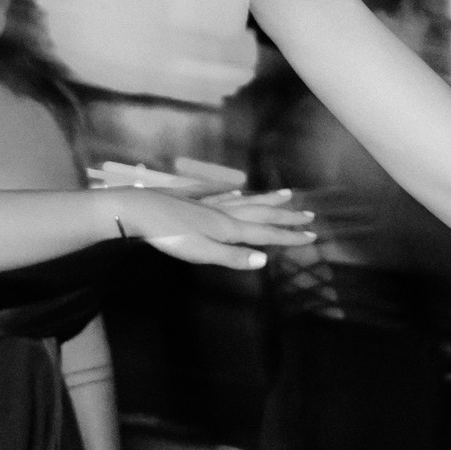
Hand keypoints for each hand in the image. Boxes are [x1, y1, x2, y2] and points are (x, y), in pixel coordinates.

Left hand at [112, 187, 314, 269]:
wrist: (138, 209)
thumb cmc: (168, 235)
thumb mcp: (201, 252)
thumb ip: (232, 257)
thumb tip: (264, 261)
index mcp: (228, 228)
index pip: (265, 234)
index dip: (289, 237)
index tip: (312, 236)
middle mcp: (222, 213)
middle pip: (260, 214)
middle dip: (285, 216)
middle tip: (308, 214)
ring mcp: (207, 203)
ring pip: (243, 201)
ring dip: (265, 200)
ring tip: (284, 194)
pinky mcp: (190, 198)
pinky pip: (216, 193)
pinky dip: (230, 192)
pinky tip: (234, 188)